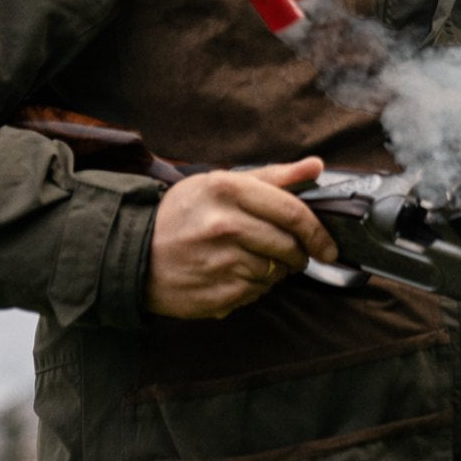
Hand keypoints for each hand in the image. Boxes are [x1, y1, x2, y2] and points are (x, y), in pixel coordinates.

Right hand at [143, 156, 338, 318]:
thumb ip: (273, 176)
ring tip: (252, 259)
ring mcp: (222, 261)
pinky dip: (255, 286)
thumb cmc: (182, 214)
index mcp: (228, 189)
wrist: (134, 251)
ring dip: (275, 270)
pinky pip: (257, 293)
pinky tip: (236, 274)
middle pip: (289, 246)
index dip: (318, 231)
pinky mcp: (219, 293)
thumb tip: (316, 166)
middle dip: (299, 253)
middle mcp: (226, 224)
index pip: (293, 213)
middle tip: (291, 253)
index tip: (327, 244)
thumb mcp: (221, 182)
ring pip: (276, 272)